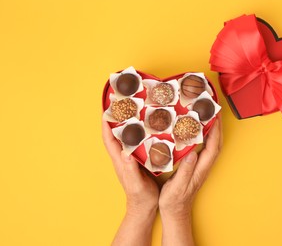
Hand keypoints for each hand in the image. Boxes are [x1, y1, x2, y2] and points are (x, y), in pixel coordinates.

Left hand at [102, 120, 158, 245]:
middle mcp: (123, 157)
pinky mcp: (138, 161)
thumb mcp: (136, 184)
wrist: (144, 207)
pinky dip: (138, 133)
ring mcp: (130, 159)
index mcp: (120, 161)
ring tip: (134, 110)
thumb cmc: (141, 197)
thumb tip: (125, 152)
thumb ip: (130, 170)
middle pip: (116, 135)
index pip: (109, 140)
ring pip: (126, 138)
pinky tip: (146, 128)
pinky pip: (135, 143)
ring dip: (127, 124)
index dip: (106, 124)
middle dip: (116, 119)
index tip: (107, 109)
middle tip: (121, 104)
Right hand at [159, 116, 222, 245]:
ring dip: (212, 129)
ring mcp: (201, 166)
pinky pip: (204, 147)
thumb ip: (185, 171)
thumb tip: (193, 154)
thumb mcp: (177, 186)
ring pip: (211, 144)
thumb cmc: (174, 200)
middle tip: (213, 110)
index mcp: (200, 169)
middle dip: (217, 125)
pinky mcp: (196, 166)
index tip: (214, 115)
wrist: (175, 211)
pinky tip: (197, 130)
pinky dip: (204, 136)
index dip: (215, 130)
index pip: (213, 146)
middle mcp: (204, 166)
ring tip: (207, 115)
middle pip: (216, 142)